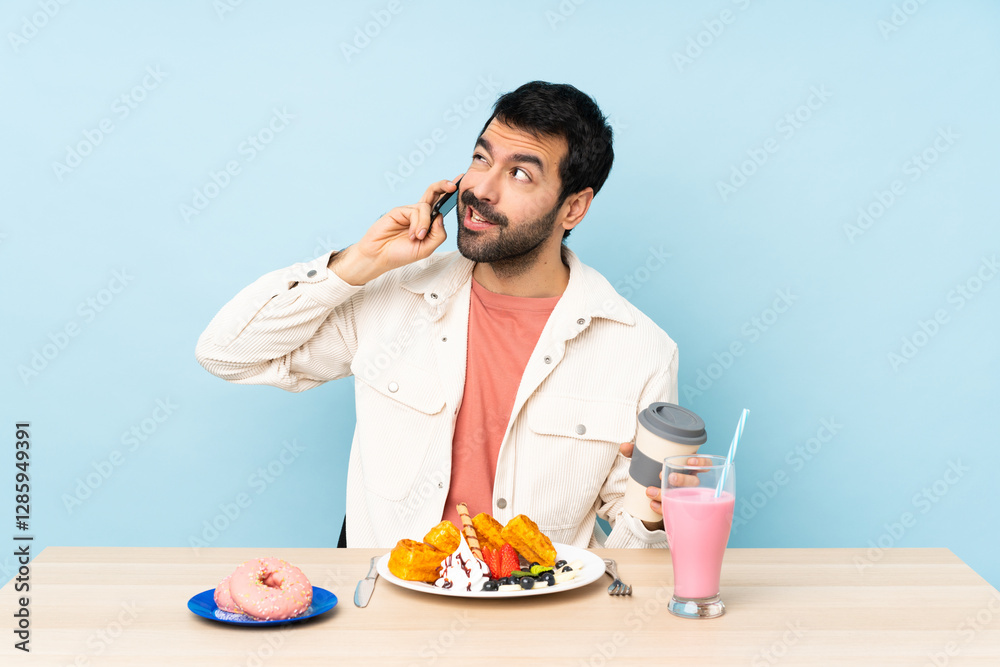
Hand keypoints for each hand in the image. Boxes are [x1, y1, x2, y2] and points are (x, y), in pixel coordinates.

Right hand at [331, 173, 463, 284]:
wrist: (380, 257)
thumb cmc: (402, 254)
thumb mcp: (427, 248)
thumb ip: (438, 234)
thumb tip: (441, 216)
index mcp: (428, 222)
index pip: (441, 205)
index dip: (450, 195)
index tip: (460, 182)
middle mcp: (420, 214)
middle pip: (434, 193)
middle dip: (444, 186)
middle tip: (452, 186)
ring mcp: (409, 211)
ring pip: (426, 207)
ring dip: (424, 224)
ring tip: (418, 237)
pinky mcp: (399, 210)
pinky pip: (415, 211)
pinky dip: (417, 224)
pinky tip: (413, 235)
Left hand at [618, 442, 712, 517]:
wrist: (649, 494)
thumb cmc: (654, 471)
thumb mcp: (646, 460)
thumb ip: (636, 453)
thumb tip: (624, 446)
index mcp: (687, 468)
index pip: (704, 464)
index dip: (702, 462)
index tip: (691, 460)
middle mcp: (689, 483)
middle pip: (694, 482)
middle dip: (683, 480)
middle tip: (669, 478)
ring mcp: (683, 498)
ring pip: (683, 498)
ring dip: (667, 495)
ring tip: (650, 491)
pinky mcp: (674, 509)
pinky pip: (671, 510)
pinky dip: (660, 508)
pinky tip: (651, 504)